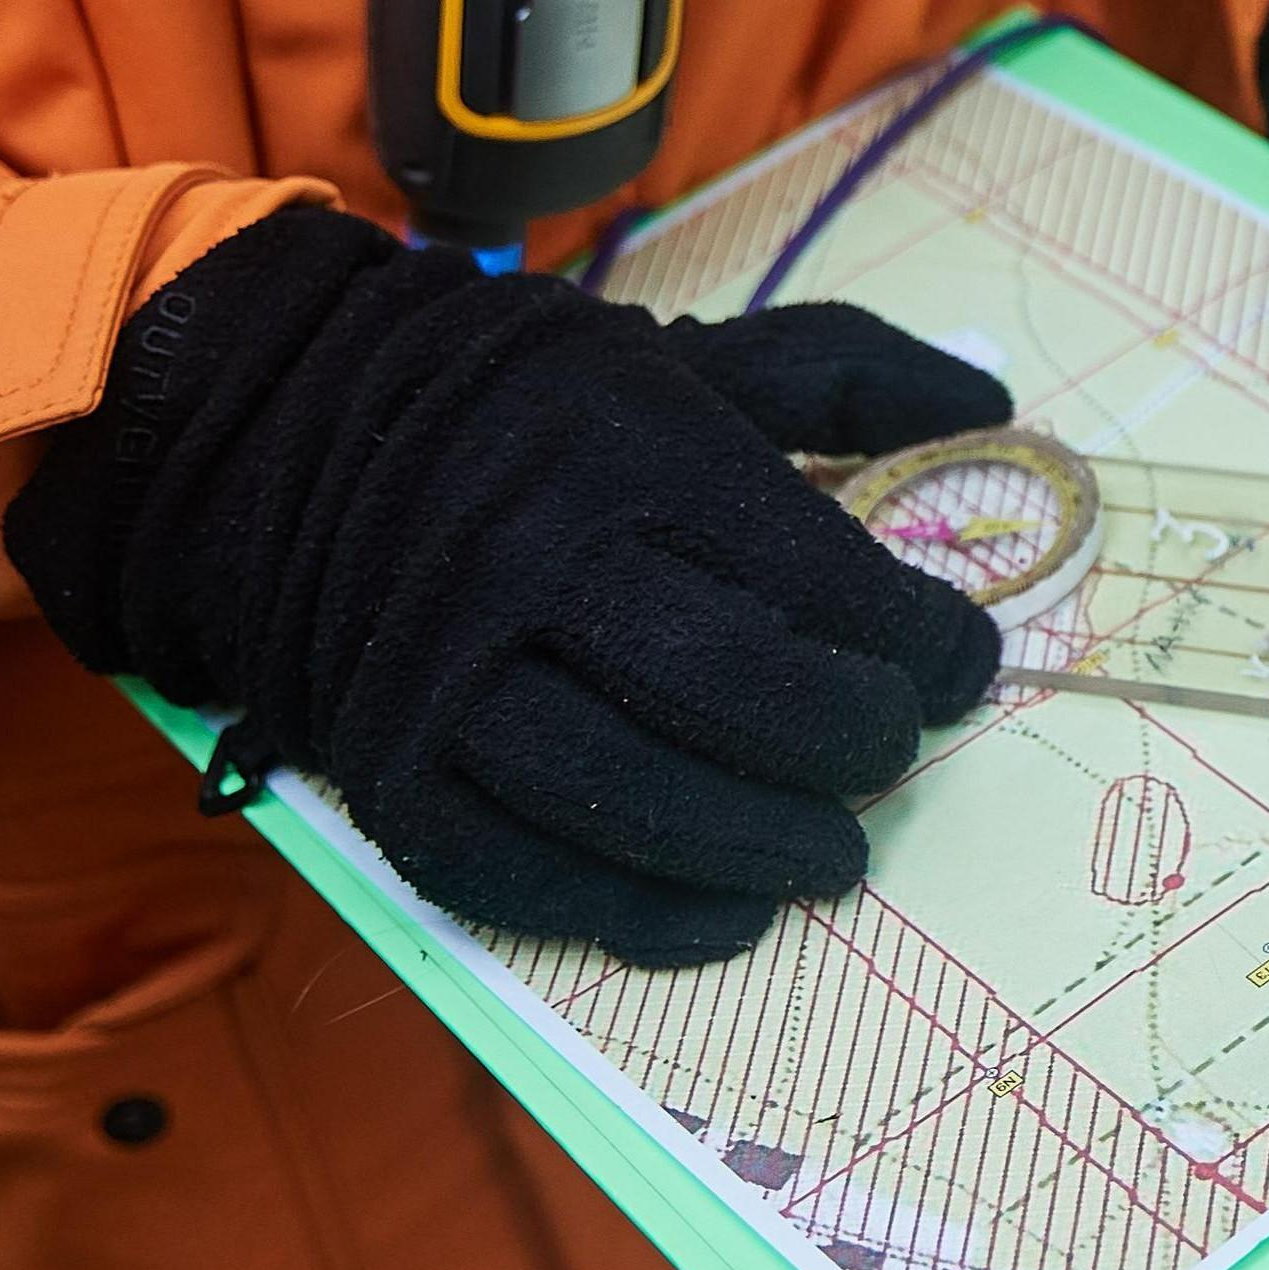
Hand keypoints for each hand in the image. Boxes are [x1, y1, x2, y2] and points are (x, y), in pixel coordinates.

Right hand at [4, 208, 1006, 966]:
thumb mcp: (680, 357)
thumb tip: (989, 404)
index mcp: (627, 444)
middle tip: (890, 760)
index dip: (917, 641)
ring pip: (634, 797)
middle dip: (846, 744)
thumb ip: (837, 375)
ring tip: (834, 855)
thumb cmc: (526, 411)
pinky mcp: (390, 771)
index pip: (817, 575)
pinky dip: (636, 911)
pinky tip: (722, 913)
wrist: (279, 440)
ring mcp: (450, 675)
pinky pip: (525, 872)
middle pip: (735, 692)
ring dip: (759, 847)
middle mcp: (535, 557)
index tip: (957, 667)